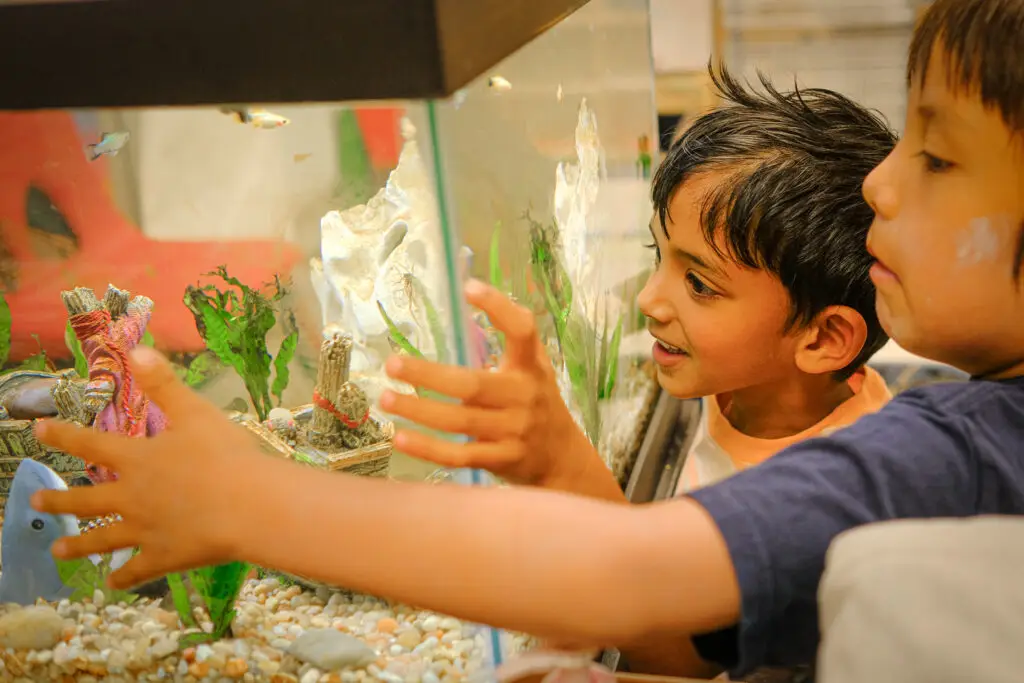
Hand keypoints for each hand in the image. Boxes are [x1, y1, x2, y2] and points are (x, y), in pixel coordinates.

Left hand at [31, 346, 259, 588]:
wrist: (249, 505)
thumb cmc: (226, 455)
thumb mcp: (196, 412)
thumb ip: (164, 384)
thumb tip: (136, 350)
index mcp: (138, 459)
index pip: (91, 444)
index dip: (64, 435)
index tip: (38, 430)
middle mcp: (131, 497)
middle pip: (86, 500)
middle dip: (59, 500)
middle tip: (36, 501)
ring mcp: (144, 531)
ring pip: (102, 539)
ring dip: (77, 545)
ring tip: (56, 550)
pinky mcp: (163, 557)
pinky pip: (136, 570)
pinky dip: (122, 577)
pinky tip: (112, 583)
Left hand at [380, 279, 591, 487]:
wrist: (562, 455)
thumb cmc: (536, 401)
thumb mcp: (532, 367)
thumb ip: (507, 342)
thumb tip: (464, 297)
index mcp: (531, 366)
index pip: (523, 331)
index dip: (499, 308)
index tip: (468, 288)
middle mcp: (524, 396)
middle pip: (473, 385)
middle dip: (429, 374)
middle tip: (393, 364)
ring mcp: (514, 431)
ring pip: (460, 421)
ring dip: (419, 410)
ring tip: (387, 398)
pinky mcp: (501, 459)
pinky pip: (459, 455)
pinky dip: (428, 448)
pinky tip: (400, 437)